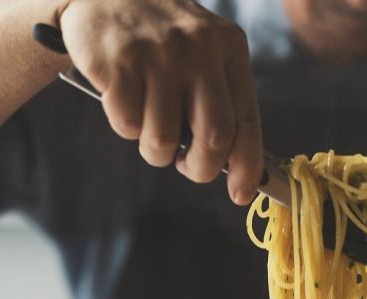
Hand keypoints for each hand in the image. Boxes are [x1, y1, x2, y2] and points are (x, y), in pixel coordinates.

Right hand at [57, 0, 263, 203]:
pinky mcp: (119, 62)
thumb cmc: (160, 37)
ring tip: (148, 126)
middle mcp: (200, 48)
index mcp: (229, 48)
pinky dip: (125, 124)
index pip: (247, 119)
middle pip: (214, 137)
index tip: (241, 194)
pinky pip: (128, 125)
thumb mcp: (202, 51)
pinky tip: (123, 96)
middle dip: (201, 168)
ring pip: (165, 139)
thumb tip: (231, 164)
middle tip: (186, 166)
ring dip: (155, 150)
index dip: (247, 165)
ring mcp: (159, 54)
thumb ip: (218, 97)